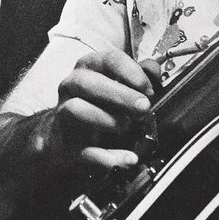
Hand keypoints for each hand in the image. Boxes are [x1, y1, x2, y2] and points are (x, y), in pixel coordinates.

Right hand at [38, 44, 154, 190]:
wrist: (63, 137)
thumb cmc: (94, 105)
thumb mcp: (115, 85)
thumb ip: (137, 76)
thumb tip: (155, 69)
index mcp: (88, 69)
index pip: (107, 60)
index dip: (130, 71)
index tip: (148, 88)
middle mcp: (72, 88)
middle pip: (87, 83)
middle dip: (118, 94)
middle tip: (143, 107)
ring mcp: (65, 116)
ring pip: (75, 110)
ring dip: (105, 118)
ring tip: (126, 126)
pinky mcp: (67, 146)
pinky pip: (84, 151)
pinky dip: (107, 157)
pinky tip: (128, 159)